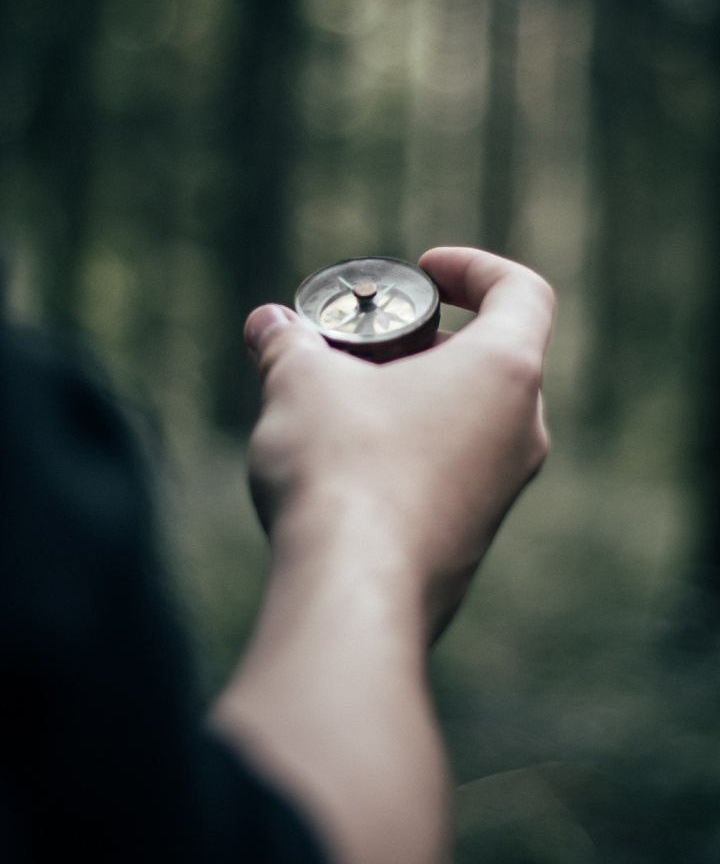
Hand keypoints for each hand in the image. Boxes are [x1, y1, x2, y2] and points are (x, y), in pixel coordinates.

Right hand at [244, 247, 553, 640]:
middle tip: (365, 343)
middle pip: (492, 357)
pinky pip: (453, 471)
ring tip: (343, 400)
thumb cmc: (342, 471)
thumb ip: (288, 344)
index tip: (423, 271)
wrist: (352, 595)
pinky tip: (345, 463)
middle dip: (426, 340)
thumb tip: (266, 325)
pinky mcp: (473, 538)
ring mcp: (503, 491)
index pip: (521, 292)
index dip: (475, 268)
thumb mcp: (301, 384)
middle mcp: (522, 431)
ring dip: (414, 396)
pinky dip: (411, 448)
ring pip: (472, 418)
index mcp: (504, 372)